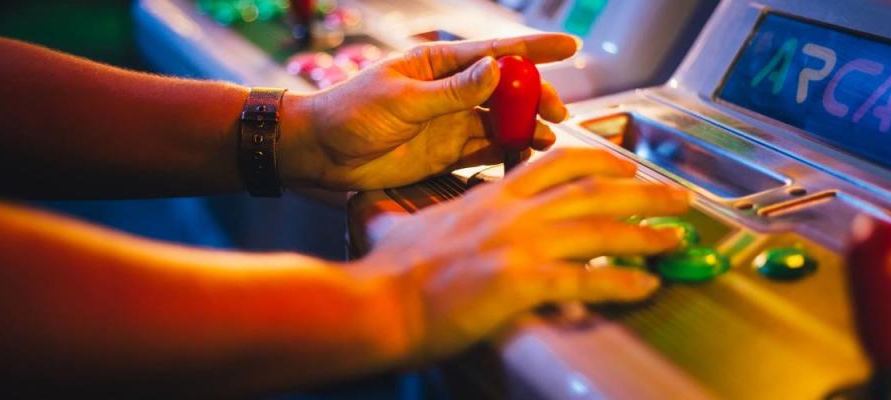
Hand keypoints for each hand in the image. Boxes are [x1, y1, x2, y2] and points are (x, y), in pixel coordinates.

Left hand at [277, 34, 576, 190]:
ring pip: (500, 122)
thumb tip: (496, 70)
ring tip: (547, 138)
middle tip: (558, 111)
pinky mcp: (446, 153)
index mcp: (437, 65)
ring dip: (525, 128)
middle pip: (506, 90)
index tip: (570, 47)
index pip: (494, 52)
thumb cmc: (350, 113)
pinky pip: (486, 150)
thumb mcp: (401, 99)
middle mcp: (450, 92)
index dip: (534, 50)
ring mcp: (450, 123)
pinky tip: (525, 156)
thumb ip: (451, 91)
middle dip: (536, 97)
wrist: (320, 154)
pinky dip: (507, 153)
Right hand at [355, 148, 690, 362]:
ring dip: (645, 232)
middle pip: (593, 189)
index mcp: (491, 196)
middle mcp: (512, 213)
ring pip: (598, 227)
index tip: (626, 166)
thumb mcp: (399, 226)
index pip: (557, 162)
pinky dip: (621, 282)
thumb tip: (384, 210)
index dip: (601, 160)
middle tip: (678, 198)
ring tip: (675, 239)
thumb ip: (407, 213)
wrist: (378, 304)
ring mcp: (518, 245)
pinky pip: (585, 279)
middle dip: (643, 191)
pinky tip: (645, 286)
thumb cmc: (389, 272)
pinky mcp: (520, 283)